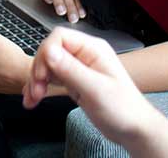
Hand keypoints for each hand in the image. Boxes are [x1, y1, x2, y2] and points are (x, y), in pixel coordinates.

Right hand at [23, 28, 155, 149]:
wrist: (134, 129)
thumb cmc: (123, 109)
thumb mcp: (96, 89)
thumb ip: (71, 69)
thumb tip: (48, 51)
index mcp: (93, 49)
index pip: (59, 37)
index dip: (46, 54)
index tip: (41, 75)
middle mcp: (85, 54)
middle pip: (50, 51)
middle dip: (38, 70)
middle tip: (36, 91)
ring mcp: (79, 68)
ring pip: (48, 65)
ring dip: (36, 80)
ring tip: (32, 98)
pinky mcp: (75, 81)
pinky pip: (52, 78)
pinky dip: (41, 87)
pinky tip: (34, 98)